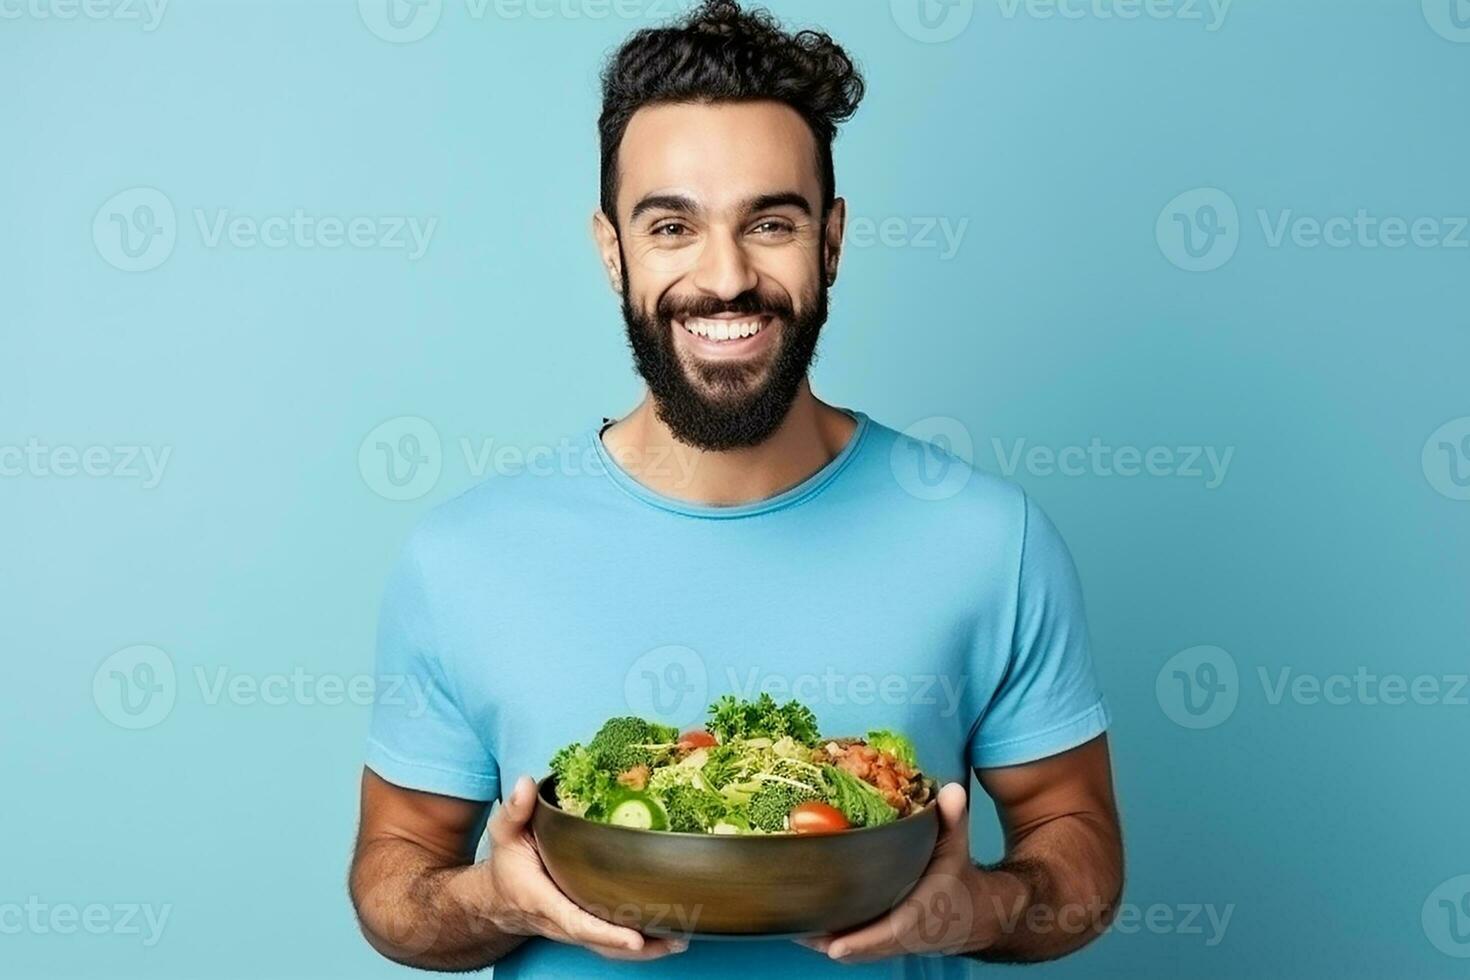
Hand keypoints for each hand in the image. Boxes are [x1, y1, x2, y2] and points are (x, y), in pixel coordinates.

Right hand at [479, 775, 686, 960]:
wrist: (501, 899)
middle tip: (676, 938)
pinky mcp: (586, 928)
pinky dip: (641, 944)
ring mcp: (575, 929)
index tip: (635, 939)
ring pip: (610, 949)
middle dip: (640, 946)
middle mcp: (562, 921)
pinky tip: (668, 935)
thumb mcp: (505, 834)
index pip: (577, 921)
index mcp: (543, 900)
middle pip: (602, 941)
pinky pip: (612, 943)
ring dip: (647, 949)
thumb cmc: (509, 865)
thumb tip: (526, 784)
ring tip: (680, 939)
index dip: (607, 932)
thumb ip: (514, 810)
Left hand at [796, 782, 1013, 962]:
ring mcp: (892, 941)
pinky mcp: (883, 941)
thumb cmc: (956, 878)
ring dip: (823, 942)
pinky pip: (854, 945)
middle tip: (797, 931)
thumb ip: (953, 819)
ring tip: (792, 929)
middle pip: (862, 946)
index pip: (892, 932)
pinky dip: (830, 940)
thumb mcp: (956, 846)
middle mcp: (905, 934)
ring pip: (854, 949)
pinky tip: (803, 928)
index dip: (863, 941)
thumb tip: (951, 791)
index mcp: (922, 912)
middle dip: (829, 941)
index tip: (836, 946)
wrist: (972, 913)